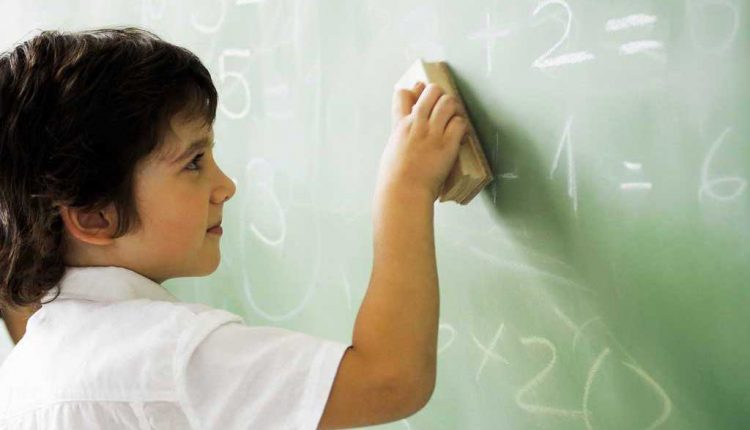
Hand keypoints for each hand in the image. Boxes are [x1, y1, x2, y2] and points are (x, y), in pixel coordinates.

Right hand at [375, 81, 467, 201]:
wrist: (404, 192)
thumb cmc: (395, 178)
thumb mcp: (391, 150)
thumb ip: (400, 136)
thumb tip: (405, 130)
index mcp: (399, 126)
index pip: (403, 95)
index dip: (414, 91)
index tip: (420, 94)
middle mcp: (416, 125)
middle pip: (431, 91)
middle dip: (439, 95)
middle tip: (441, 106)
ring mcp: (432, 134)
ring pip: (448, 102)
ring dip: (452, 108)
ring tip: (452, 118)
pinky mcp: (448, 145)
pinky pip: (460, 123)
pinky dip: (461, 125)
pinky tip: (459, 133)